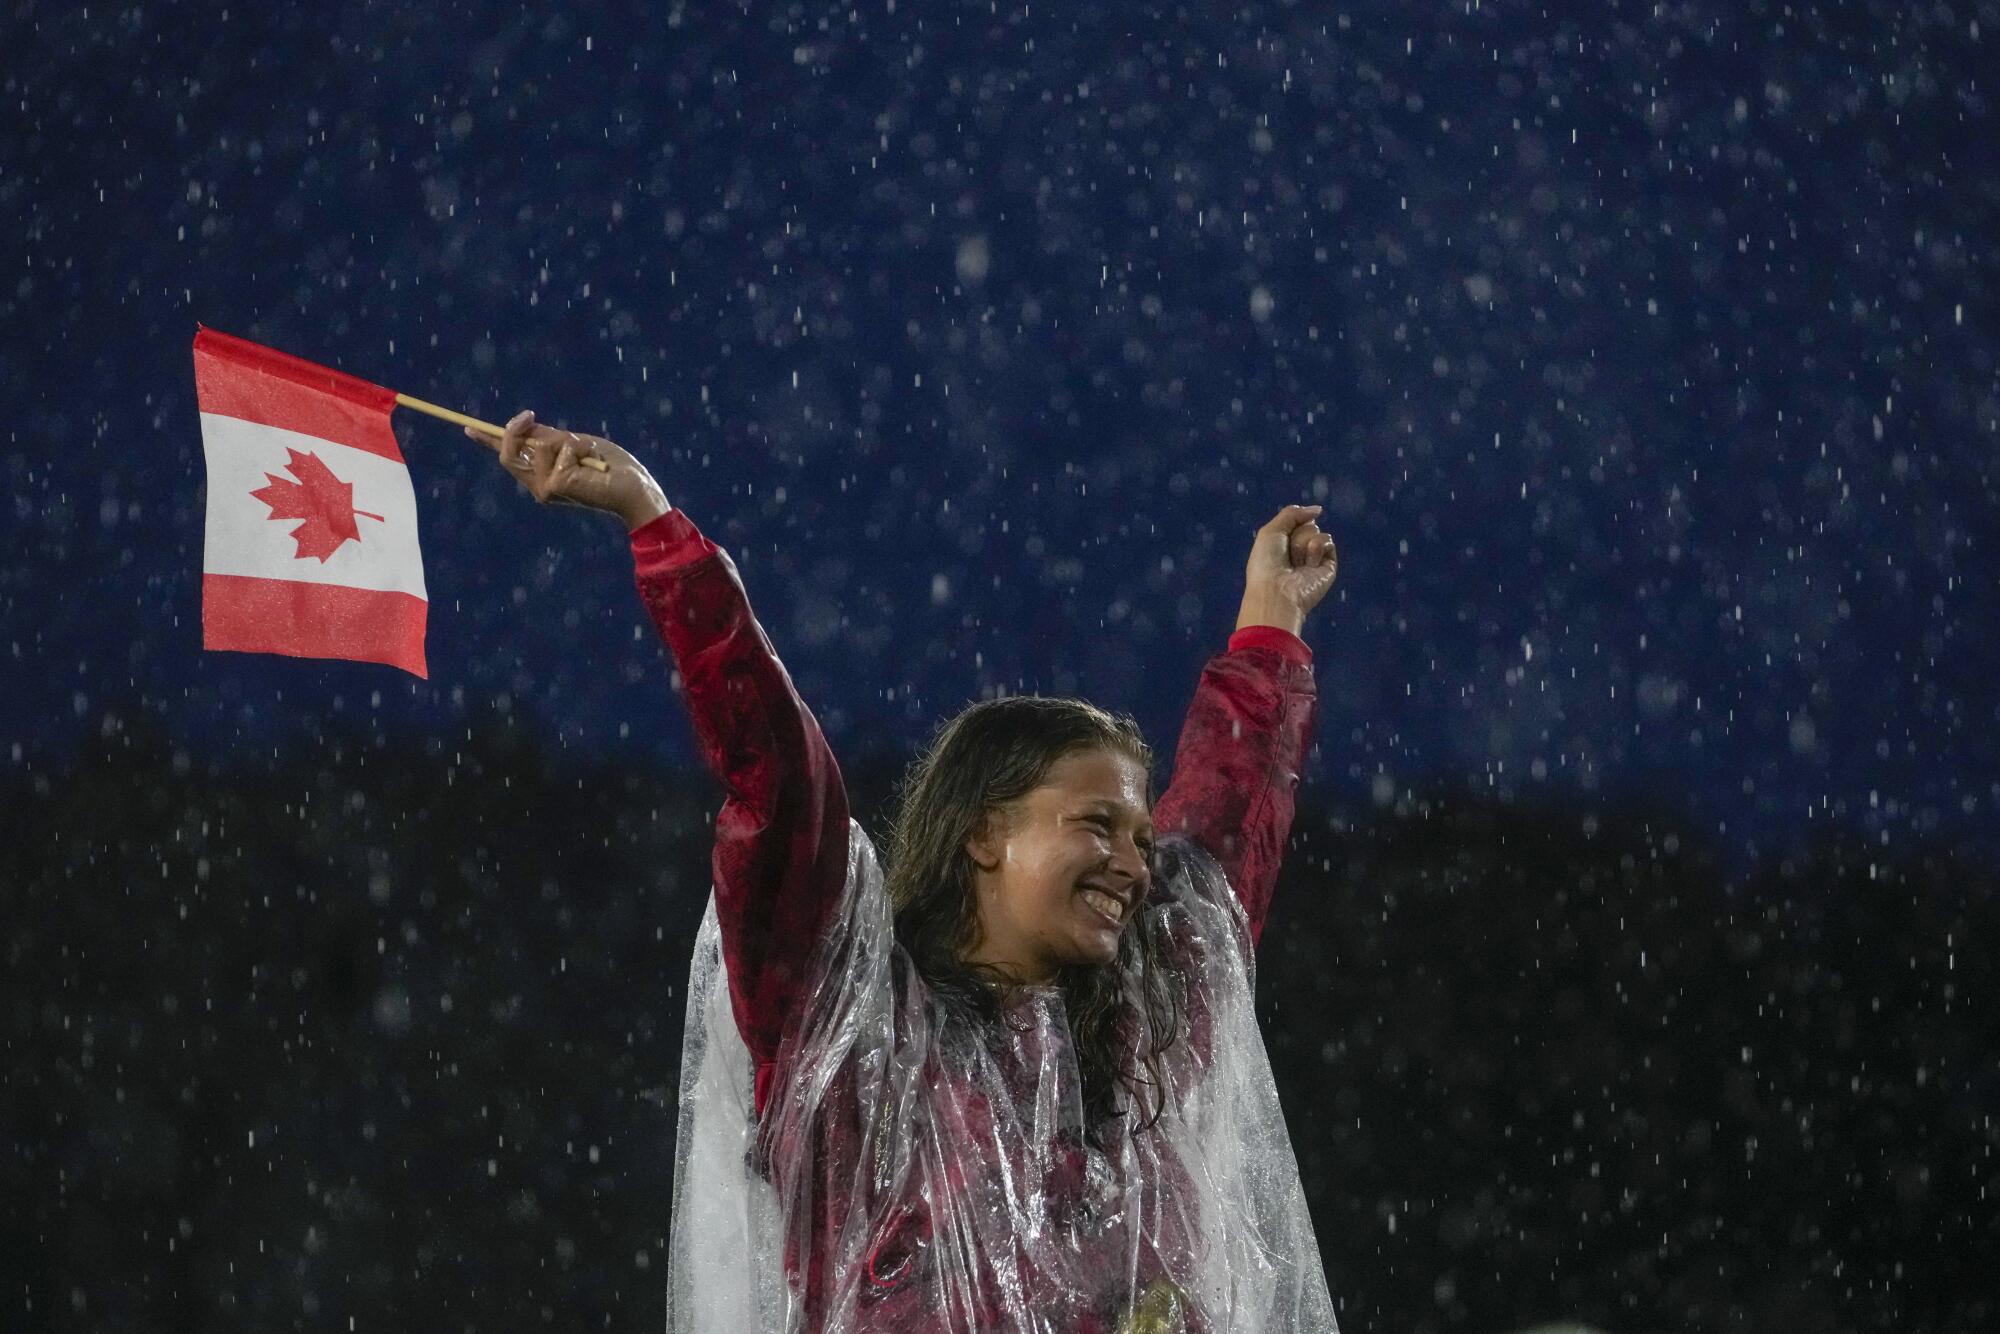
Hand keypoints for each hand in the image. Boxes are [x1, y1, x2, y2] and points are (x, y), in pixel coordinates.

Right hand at [469, 409, 669, 531]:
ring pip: (538, 444)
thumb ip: (550, 438)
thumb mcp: (576, 446)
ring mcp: (544, 489)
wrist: (634, 487)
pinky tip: (594, 464)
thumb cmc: (611, 467)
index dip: (488, 441)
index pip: (510, 458)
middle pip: (507, 452)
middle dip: (517, 428)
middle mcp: (539, 487)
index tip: (469, 428)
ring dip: (568, 440)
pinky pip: (558, 447)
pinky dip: (578, 447)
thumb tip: (526, 425)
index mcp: (543, 477)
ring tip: (589, 455)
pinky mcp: (554, 485)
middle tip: (529, 414)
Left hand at [1233, 503, 1339, 636]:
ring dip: (1303, 544)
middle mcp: (1299, 551)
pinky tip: (1309, 564)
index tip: (1280, 538)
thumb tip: (1318, 510)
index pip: (1294, 521)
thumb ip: (1292, 514)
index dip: (1289, 524)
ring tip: (1296, 563)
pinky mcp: (1328, 565)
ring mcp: (1314, 558)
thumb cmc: (1267, 563)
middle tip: (1287, 556)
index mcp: (1282, 545)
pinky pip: (1327, 541)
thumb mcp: (1271, 531)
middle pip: (1305, 525)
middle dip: (1295, 536)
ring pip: (1316, 531)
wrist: (1278, 591)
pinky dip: (1316, 547)